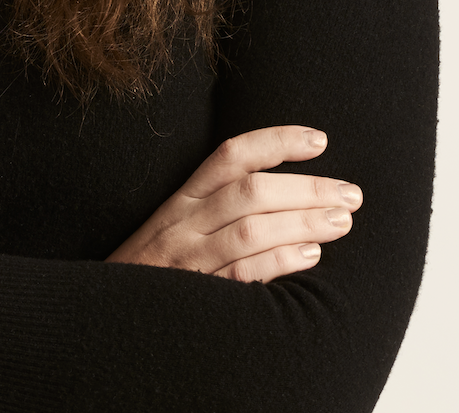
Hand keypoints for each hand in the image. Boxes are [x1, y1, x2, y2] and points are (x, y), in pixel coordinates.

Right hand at [106, 125, 360, 282]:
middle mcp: (183, 223)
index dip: (277, 141)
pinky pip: (242, 273)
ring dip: (303, 222)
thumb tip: (283, 190)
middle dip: (306, 188)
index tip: (321, 140)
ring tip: (342, 221)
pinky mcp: (196, 295)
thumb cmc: (153, 271)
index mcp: (181, 199)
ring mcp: (188, 259)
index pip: (231, 156)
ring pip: (250, 229)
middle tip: (351, 193)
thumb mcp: (176, 228)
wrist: (108, 317)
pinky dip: (279, 261)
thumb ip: (217, 207)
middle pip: (250, 191)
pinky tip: (310, 256)